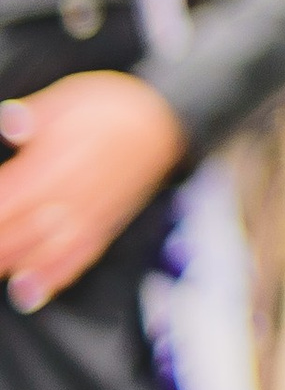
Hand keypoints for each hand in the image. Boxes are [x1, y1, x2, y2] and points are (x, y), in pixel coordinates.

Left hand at [0, 71, 187, 306]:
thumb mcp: (69, 97)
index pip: (8, 193)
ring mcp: (90, 215)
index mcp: (57, 160)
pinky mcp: (104, 227)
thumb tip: (11, 121)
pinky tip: (30, 293)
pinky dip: (52, 279)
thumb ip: (36, 114)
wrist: (164, 122)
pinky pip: (76, 259)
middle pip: (20, 228)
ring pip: (44, 250)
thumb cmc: (112, 108)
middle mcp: (72, 194)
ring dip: (14, 266)